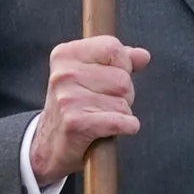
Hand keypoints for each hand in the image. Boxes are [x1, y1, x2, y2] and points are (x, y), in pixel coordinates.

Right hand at [28, 34, 147, 185]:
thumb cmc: (75, 106)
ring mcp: (68, 99)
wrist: (50, 145)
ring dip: (121, 114)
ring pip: (123, 103)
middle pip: (123, 79)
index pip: (113, 48)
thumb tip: (143, 55)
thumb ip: (119, 62)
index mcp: (66, 55)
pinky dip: (126, 128)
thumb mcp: (91, 75)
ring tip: (100, 117)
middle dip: (123, 95)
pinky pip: (121, 122)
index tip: (110, 79)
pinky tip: (111, 130)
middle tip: (103, 105)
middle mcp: (64, 74)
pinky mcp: (76, 123)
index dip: (123, 65)